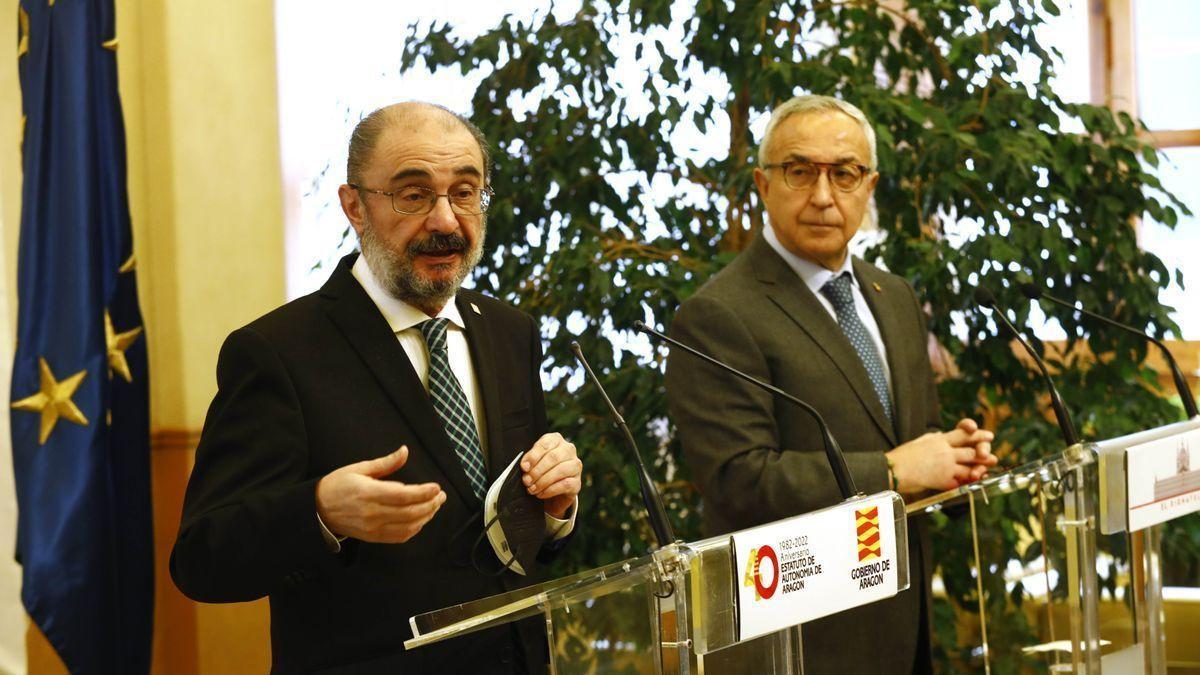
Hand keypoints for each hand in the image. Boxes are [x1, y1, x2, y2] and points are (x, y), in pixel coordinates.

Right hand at [315, 446, 445, 542]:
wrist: (318, 510)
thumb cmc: (338, 485)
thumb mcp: (359, 468)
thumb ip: (385, 463)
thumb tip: (405, 451)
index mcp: (368, 493)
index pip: (403, 496)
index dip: (423, 493)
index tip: (437, 488)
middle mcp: (372, 513)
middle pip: (409, 512)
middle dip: (430, 504)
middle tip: (441, 496)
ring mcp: (373, 528)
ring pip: (408, 526)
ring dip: (426, 516)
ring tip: (435, 506)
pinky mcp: (373, 537)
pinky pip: (399, 536)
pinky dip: (414, 529)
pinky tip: (421, 519)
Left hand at [520, 433, 581, 518]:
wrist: (553, 491)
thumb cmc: (542, 471)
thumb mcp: (534, 462)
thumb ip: (530, 461)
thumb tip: (525, 466)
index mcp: (556, 440)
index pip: (545, 444)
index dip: (533, 456)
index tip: (524, 467)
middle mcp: (568, 450)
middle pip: (553, 457)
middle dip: (537, 470)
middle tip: (526, 480)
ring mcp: (575, 466)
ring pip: (561, 470)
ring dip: (543, 481)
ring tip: (532, 488)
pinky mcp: (577, 482)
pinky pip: (565, 485)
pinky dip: (550, 490)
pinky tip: (540, 493)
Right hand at [887, 419, 995, 493]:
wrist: (894, 470)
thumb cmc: (902, 456)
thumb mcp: (919, 441)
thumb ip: (933, 439)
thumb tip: (940, 435)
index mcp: (939, 440)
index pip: (963, 434)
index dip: (978, 434)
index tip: (989, 435)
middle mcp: (945, 452)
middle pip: (971, 451)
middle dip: (984, 454)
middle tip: (993, 456)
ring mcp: (946, 466)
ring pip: (969, 467)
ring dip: (980, 469)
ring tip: (986, 470)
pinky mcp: (943, 480)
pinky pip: (960, 482)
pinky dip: (966, 483)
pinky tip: (972, 483)